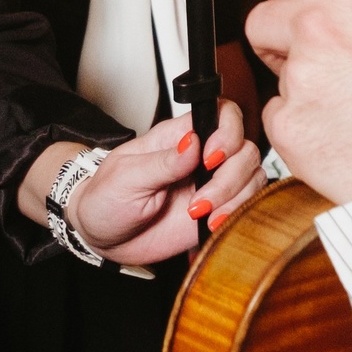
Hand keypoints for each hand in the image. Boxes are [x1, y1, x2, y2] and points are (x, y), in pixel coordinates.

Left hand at [66, 105, 264, 263]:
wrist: (101, 236)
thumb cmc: (106, 198)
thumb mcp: (127, 177)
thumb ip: (163, 161)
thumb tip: (193, 141)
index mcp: (178, 138)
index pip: (222, 114)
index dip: (228, 132)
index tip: (210, 159)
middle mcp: (201, 159)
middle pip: (244, 149)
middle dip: (229, 177)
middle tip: (198, 200)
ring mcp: (210, 185)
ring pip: (251, 178)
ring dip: (233, 199)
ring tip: (201, 216)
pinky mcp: (215, 212)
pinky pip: (244, 207)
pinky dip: (235, 216)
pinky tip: (210, 226)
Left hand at [243, 0, 351, 204]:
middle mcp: (318, 27)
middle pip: (260, 17)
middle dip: (287, 35)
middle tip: (330, 57)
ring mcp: (299, 79)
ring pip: (275, 70)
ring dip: (303, 82)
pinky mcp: (289, 128)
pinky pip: (279, 117)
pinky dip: (304, 125)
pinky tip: (347, 131)